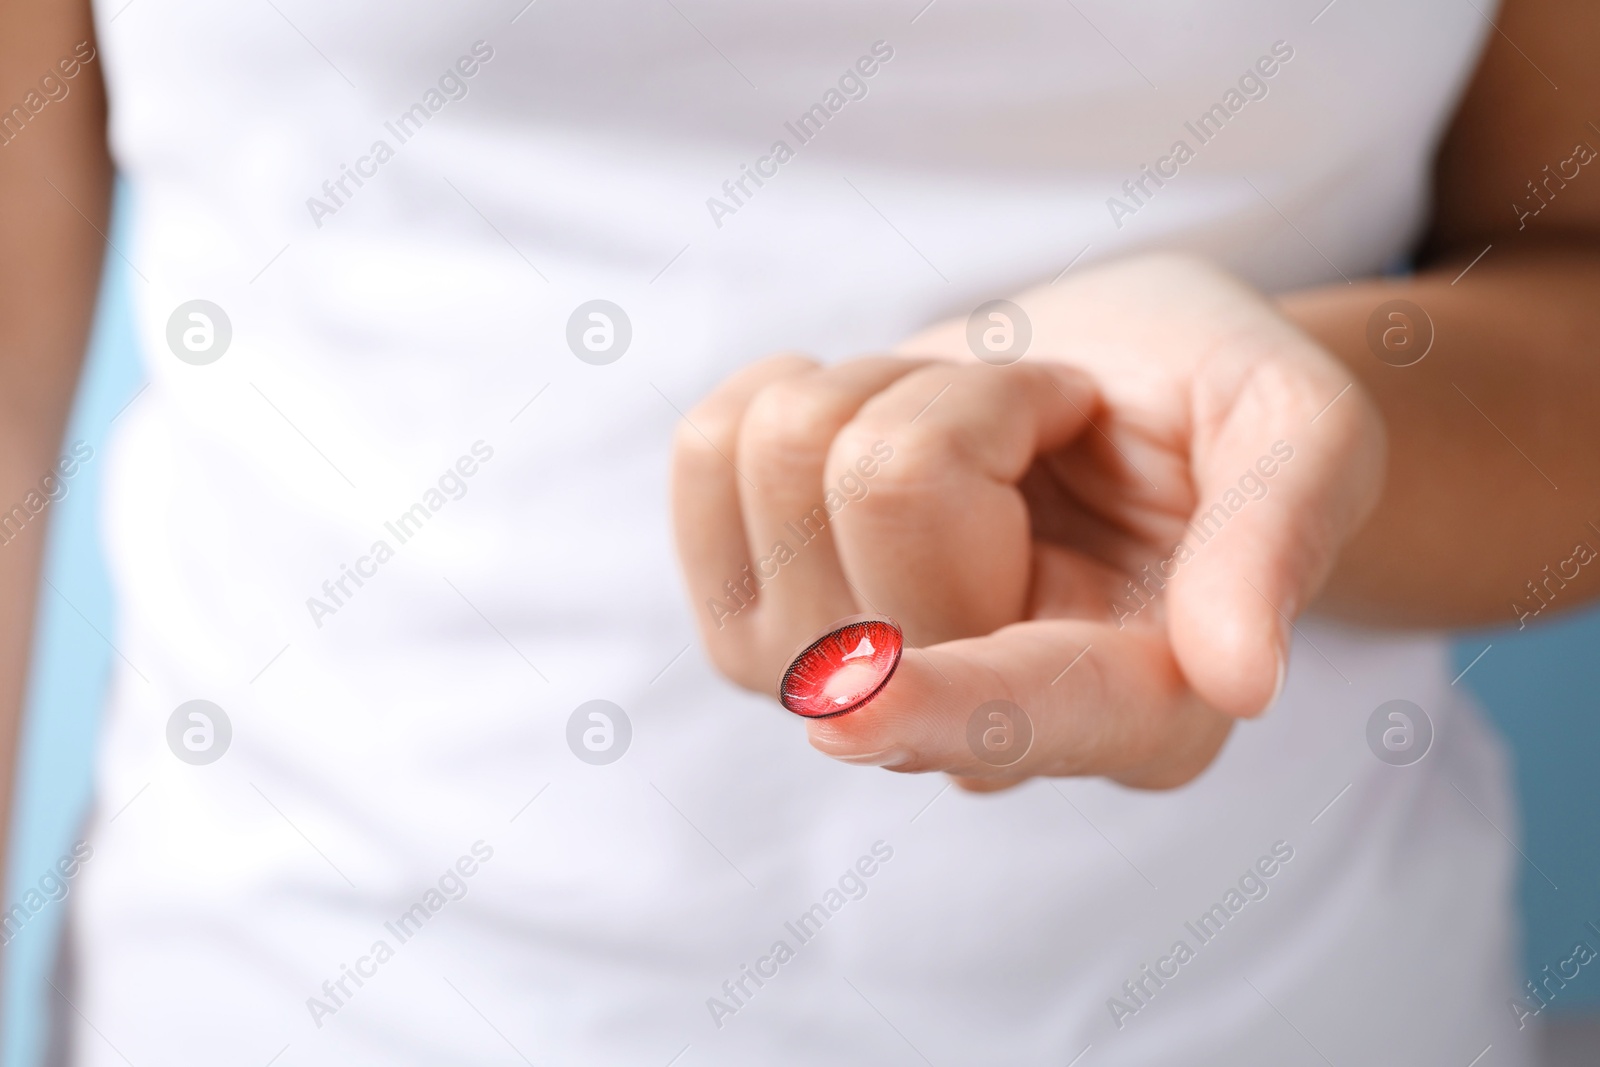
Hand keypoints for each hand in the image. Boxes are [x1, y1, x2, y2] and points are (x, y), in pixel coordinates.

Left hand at [670, 254, 1384, 788]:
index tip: (849, 709)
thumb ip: (1281, 534)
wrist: (1118, 402)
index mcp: (1141, 707)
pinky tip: (883, 436)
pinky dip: (804, 390)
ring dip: (894, 392)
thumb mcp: (1299, 425)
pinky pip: (710, 450)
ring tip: (979, 440)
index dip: (946, 704)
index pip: (1029, 711)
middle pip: (886, 486)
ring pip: (790, 453)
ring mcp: (848, 698)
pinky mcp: (757, 635)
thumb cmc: (1216, 413)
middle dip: (979, 396)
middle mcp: (977, 736)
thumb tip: (1241, 679)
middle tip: (1056, 423)